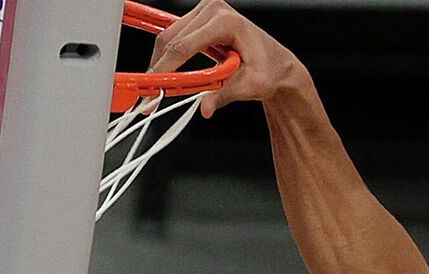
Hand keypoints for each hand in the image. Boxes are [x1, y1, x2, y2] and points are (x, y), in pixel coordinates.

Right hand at [148, 0, 307, 117]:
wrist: (276, 64)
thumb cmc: (268, 71)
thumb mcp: (249, 86)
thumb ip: (224, 95)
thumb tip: (205, 107)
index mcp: (227, 22)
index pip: (184, 45)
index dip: (166, 67)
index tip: (154, 85)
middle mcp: (214, 9)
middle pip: (172, 39)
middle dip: (160, 67)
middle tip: (151, 92)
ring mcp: (206, 10)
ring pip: (169, 36)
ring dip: (162, 61)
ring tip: (163, 84)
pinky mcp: (200, 17)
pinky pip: (175, 35)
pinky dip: (170, 55)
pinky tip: (170, 71)